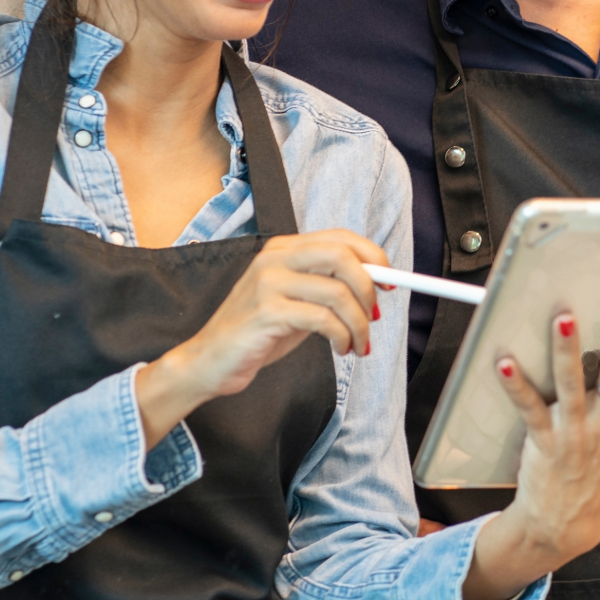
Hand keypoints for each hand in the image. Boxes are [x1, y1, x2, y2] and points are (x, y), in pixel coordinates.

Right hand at [134, 230, 387, 447]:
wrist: (209, 361)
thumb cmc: (257, 333)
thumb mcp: (296, 302)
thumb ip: (327, 287)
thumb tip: (375, 284)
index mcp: (283, 249)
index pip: (340, 238)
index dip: (373, 257)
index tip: (390, 283)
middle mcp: (275, 258)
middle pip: (342, 256)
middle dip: (368, 289)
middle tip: (374, 317)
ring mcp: (268, 283)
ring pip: (337, 292)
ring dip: (359, 324)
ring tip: (358, 344)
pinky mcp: (266, 312)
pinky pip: (323, 319)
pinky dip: (342, 337)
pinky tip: (340, 349)